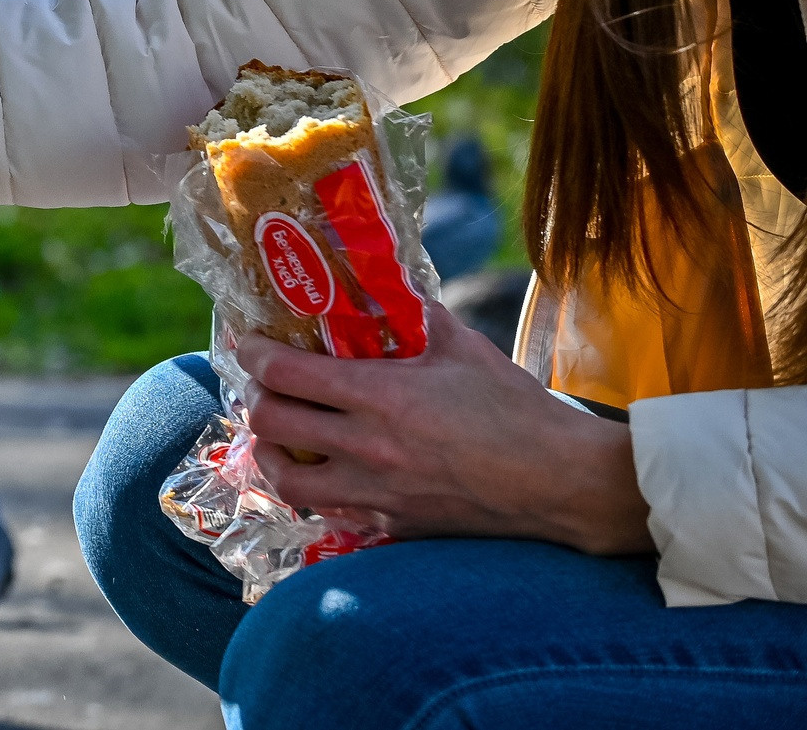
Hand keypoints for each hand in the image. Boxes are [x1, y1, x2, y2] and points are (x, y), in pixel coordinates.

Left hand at [235, 302, 652, 553]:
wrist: (562, 483)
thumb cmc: (516, 409)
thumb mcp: (464, 348)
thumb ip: (418, 316)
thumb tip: (390, 288)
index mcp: (380, 396)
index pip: (285, 375)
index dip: (254, 355)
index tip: (250, 345)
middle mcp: (368, 447)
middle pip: (271, 425)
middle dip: (257, 401)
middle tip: (265, 388)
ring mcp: (377, 492)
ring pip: (288, 481)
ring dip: (273, 455)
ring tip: (280, 438)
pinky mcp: (393, 524)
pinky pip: (332, 511)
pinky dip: (317, 492)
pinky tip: (327, 474)